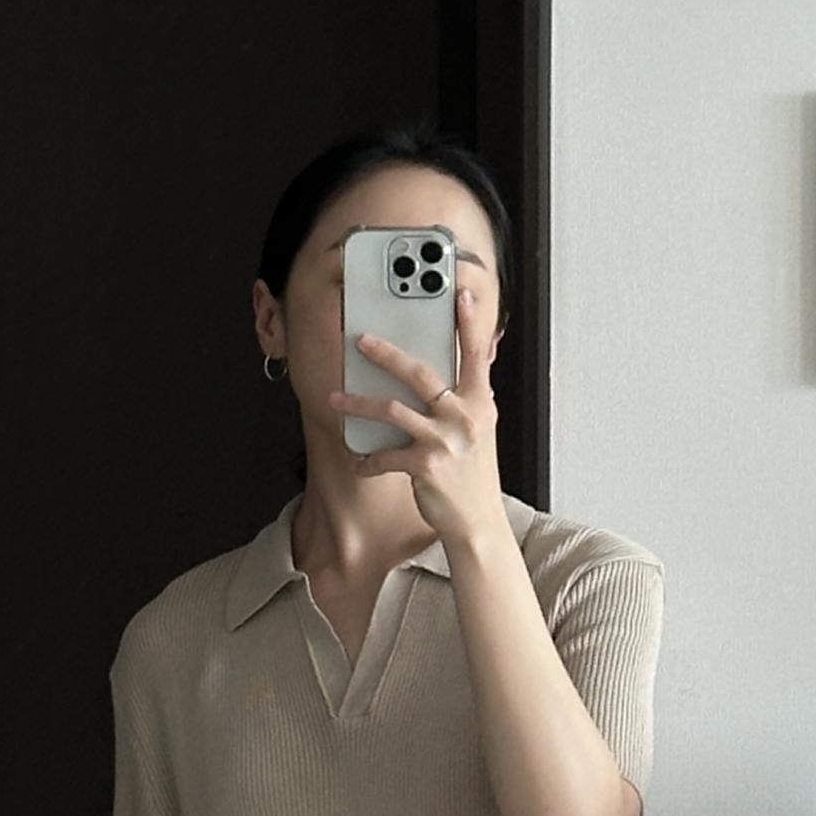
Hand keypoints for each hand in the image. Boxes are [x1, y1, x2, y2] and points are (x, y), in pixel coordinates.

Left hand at [327, 284, 502, 549]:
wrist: (478, 522)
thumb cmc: (473, 476)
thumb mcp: (479, 432)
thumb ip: (467, 401)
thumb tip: (452, 373)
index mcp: (480, 403)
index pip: (476, 354)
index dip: (467, 323)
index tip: (458, 294)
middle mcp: (465, 416)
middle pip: (420, 373)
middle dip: (387, 354)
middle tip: (362, 341)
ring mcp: (446, 440)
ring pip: (392, 409)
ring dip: (358, 404)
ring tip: (336, 400)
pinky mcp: (426, 465)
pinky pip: (385, 455)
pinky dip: (367, 460)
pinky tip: (357, 462)